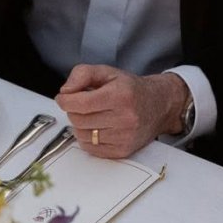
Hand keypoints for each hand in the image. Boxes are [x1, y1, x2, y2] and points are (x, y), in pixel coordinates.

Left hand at [55, 65, 186, 159]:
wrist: (159, 106)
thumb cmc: (131, 89)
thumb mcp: (107, 72)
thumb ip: (82, 74)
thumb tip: (65, 91)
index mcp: (121, 95)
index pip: (80, 103)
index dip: (65, 100)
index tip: (63, 97)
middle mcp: (125, 118)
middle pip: (78, 120)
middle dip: (74, 111)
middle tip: (82, 104)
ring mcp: (124, 137)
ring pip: (82, 135)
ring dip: (80, 125)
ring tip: (93, 115)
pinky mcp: (122, 151)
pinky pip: (90, 148)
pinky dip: (88, 138)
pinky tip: (97, 127)